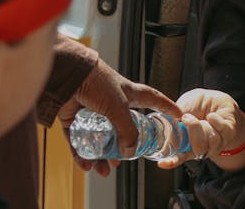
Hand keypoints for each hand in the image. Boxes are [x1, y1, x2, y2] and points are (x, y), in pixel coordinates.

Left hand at [57, 58, 180, 175]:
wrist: (67, 74)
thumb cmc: (96, 81)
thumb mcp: (119, 107)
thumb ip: (128, 131)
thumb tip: (130, 151)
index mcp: (127, 94)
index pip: (152, 99)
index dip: (165, 106)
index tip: (177, 114)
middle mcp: (110, 103)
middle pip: (121, 130)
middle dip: (123, 148)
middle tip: (122, 160)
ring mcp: (91, 111)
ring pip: (99, 139)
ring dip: (101, 157)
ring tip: (102, 169)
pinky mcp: (73, 118)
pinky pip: (78, 141)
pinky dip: (82, 154)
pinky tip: (87, 164)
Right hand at [157, 88, 244, 171]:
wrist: (217, 100)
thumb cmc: (197, 105)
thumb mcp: (183, 106)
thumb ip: (176, 115)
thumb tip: (168, 120)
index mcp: (188, 144)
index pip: (179, 157)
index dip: (171, 161)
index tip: (162, 163)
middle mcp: (203, 147)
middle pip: (198, 149)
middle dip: (193, 131)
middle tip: (186, 118)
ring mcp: (217, 142)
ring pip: (212, 140)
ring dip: (204, 125)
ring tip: (201, 116)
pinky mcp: (229, 133)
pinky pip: (223, 131)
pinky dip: (216, 121)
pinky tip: (212, 116)